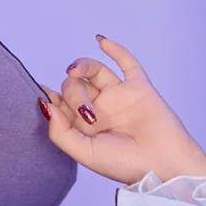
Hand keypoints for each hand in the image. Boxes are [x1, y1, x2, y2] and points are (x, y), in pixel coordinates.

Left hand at [39, 35, 203, 188]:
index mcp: (85, 127)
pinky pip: (126, 63)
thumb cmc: (126, 164)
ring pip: (94, 71)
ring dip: (82, 66)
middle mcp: (100, 109)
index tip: (44, 94)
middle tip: (88, 114)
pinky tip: (100, 41)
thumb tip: (46, 105)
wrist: (162, 164)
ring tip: (75, 70)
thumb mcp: (85, 153)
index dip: (51, 97)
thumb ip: (61, 133)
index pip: (61, 104)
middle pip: (75, 86)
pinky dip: (114, 49)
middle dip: (75, 95)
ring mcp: (119, 97)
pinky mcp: (138, 87)